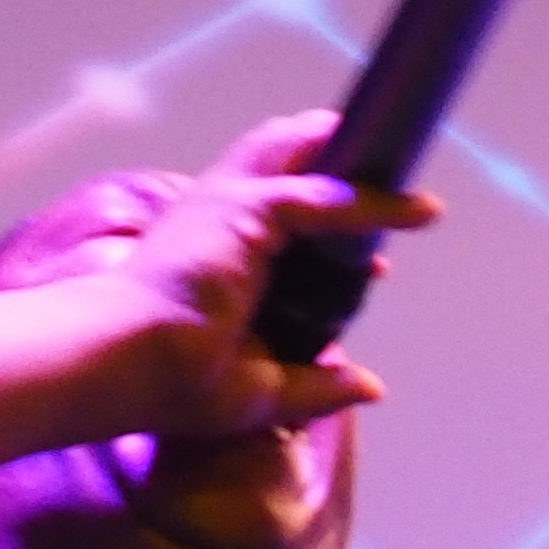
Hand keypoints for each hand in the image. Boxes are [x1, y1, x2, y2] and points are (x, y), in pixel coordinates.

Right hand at [83, 114, 442, 443]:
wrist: (130, 368)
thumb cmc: (175, 383)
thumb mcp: (268, 389)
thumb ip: (318, 384)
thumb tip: (371, 386)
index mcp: (219, 254)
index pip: (277, 217)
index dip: (327, 223)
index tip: (372, 258)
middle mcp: (220, 218)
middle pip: (284, 168)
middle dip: (333, 160)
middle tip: (388, 165)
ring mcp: (229, 207)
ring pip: (301, 161)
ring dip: (355, 159)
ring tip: (406, 160)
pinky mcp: (244, 211)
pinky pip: (324, 198)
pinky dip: (374, 203)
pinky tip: (419, 210)